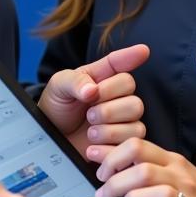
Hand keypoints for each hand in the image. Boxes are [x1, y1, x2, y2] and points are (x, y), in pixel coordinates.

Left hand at [38, 44, 148, 162]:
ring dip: (110, 129)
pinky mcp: (123, 143)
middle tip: (89, 114)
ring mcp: (124, 121)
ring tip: (90, 132)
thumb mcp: (59, 86)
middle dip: (109, 109)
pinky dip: (110, 145)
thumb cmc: (58, 105)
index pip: (121, 67)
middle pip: (134, 100)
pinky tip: (94, 145)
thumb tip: (92, 90)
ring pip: (136, 123)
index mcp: (104, 78)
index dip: (131, 57)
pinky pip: (132, 142)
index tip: (143, 51)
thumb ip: (75, 82)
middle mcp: (119, 97)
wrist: (52, 135)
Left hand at [93, 139, 195, 196]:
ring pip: (159, 194)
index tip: (100, 170)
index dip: (112, 156)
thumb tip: (108, 158)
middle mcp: (180, 179)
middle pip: (142, 171)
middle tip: (103, 194)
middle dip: (114, 182)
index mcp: (172, 162)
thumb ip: (146, 163)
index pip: (137, 146)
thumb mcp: (174, 171)